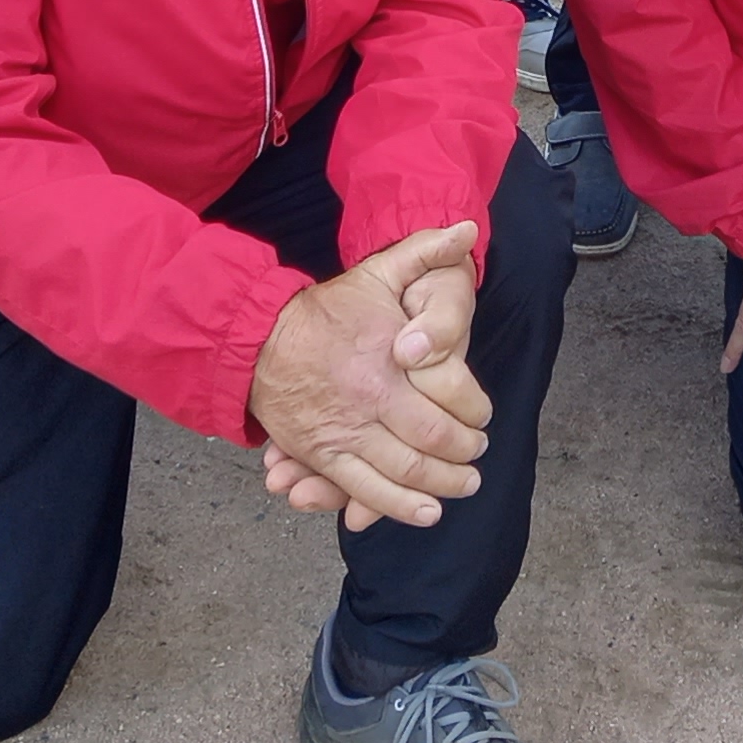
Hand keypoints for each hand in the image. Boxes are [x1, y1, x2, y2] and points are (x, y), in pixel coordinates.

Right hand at [248, 224, 492, 530]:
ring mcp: (344, 434)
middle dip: (464, 456)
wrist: (259, 337)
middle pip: (434, 446)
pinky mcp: (320, 454)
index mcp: (390, 362)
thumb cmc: (327, 309)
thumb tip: (466, 230)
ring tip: (461, 486)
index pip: (454, 401)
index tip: (483, 418)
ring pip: (404, 476)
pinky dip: (397, 508)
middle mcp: (370, 404)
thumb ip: (425, 250)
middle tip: (477, 457)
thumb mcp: (378, 271)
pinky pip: (364, 491)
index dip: (476, 413)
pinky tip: (425, 512)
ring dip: (440, 487)